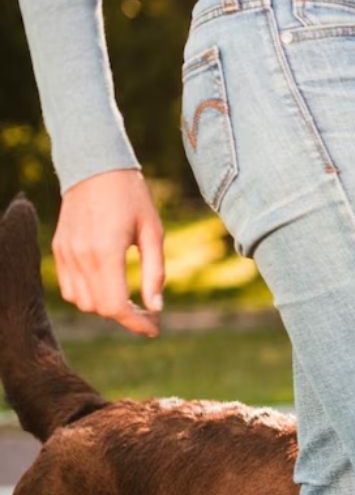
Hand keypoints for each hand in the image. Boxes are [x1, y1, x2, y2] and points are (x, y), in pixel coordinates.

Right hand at [53, 169, 164, 336]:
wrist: (95, 167)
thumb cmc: (132, 197)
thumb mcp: (153, 232)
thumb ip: (155, 272)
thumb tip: (157, 308)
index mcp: (106, 252)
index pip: (116, 306)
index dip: (136, 323)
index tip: (154, 328)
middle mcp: (80, 256)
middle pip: (99, 308)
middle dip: (125, 316)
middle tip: (148, 313)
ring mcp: (65, 253)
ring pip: (82, 302)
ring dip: (106, 308)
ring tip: (130, 300)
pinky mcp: (58, 249)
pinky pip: (68, 288)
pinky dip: (87, 296)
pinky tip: (108, 287)